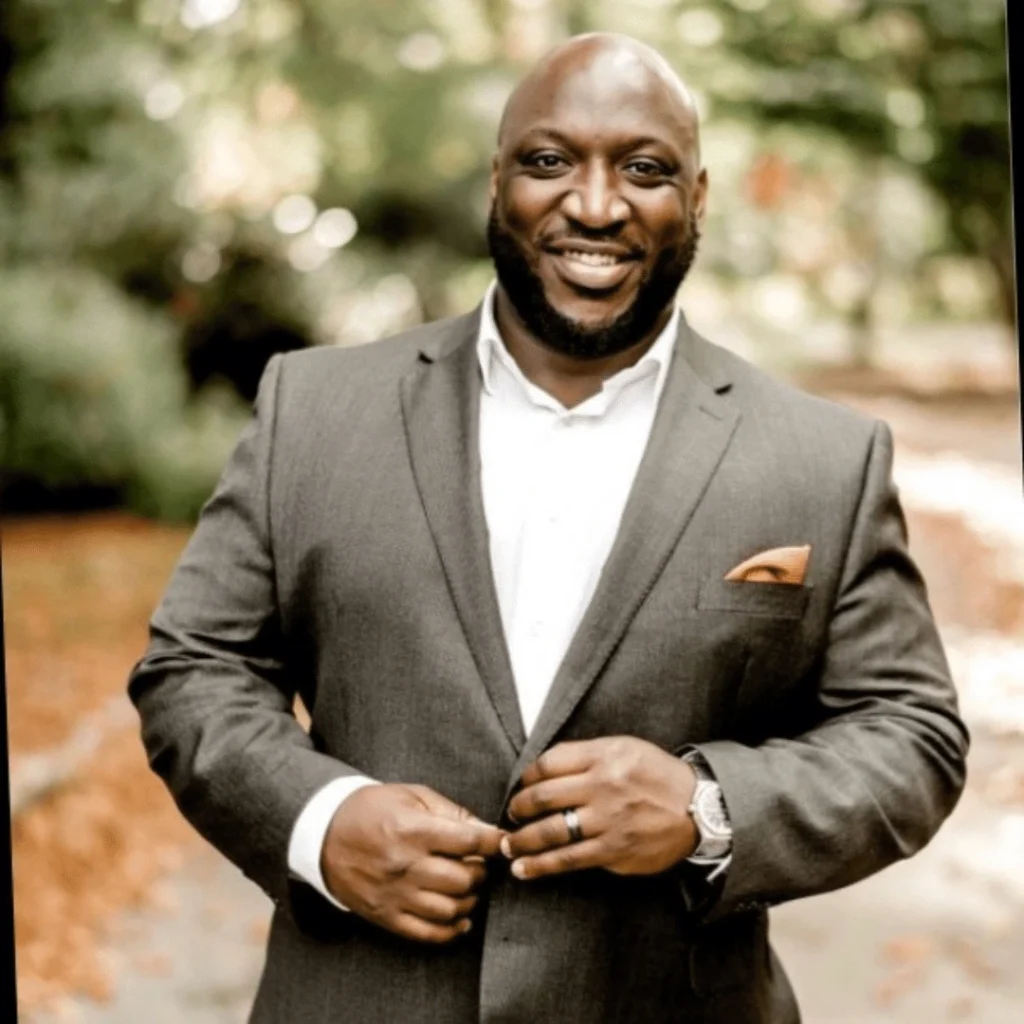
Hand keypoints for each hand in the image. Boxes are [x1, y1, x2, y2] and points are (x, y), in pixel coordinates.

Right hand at [321, 783, 504, 942]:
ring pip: (450, 909)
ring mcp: (395, 894)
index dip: (493, 842)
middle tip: (479, 863)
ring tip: (468, 886)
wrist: (324, 834)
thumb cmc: (373, 809)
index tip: (503, 842)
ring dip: (469, 899)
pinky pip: (427, 933)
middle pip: (463, 879)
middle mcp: (405, 865)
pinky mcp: (385, 916)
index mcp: (413, 830)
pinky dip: (451, 930)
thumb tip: (486, 830)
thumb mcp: (412, 796)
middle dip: (481, 871)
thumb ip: (451, 812)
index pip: (468, 841)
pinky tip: (460, 917)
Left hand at [501, 736, 697, 880]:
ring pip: (551, 832)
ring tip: (508, 847)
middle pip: (543, 797)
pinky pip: (569, 860)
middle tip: (510, 816)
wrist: (698, 808)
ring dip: (522, 841)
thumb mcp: (624, 748)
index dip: (526, 777)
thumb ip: (585, 755)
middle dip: (518, 809)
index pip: (549, 763)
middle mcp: (603, 786)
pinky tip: (524, 870)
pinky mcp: (614, 850)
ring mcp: (608, 821)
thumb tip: (542, 770)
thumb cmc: (656, 775)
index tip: (520, 787)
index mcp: (604, 756)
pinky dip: (542, 866)